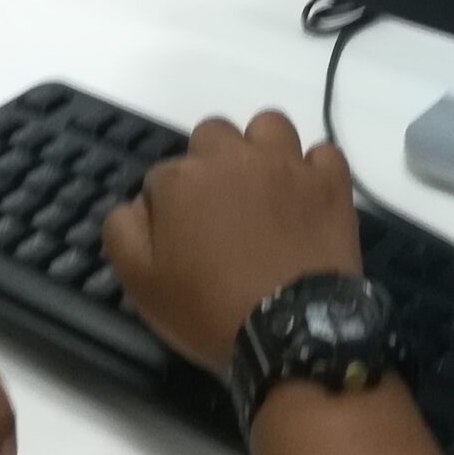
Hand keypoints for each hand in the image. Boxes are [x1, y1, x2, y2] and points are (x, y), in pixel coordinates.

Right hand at [104, 110, 363, 374]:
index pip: (162, 176)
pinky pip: (324, 152)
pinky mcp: (329, 181)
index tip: (181, 239)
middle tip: (221, 209)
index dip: (168, 206)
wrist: (290, 329)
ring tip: (264, 187)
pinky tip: (307, 195)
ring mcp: (286, 164)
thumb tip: (138, 203)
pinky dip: (315, 170)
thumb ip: (124, 229)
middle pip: (213, 135)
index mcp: (182, 179)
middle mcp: (233, 157)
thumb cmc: (208, 309)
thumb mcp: (141, 281)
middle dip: (211, 163)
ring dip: (262, 148)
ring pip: (269, 125)